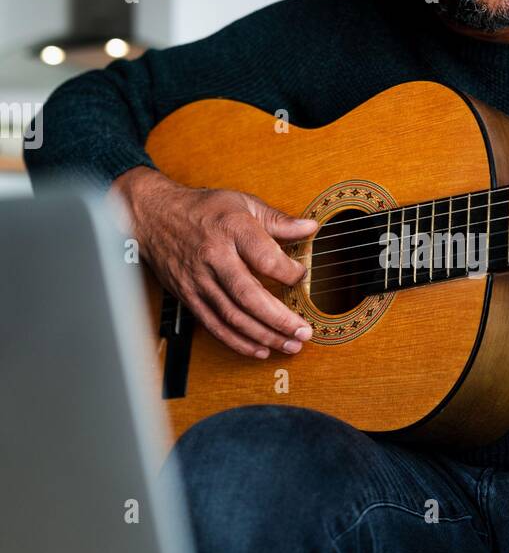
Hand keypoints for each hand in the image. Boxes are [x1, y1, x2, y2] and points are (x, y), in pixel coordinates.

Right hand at [113, 167, 317, 359]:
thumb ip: (277, 220)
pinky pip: (215, 325)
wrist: (153, 216)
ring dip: (264, 336)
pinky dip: (238, 342)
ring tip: (291, 345)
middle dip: (279, 319)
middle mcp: (214, 257)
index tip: (302, 276)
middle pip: (248, 295)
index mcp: (231, 229)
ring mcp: (199, 280)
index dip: (289, 272)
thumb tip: (310, 228)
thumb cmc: (202, 209)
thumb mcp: (242, 203)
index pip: (265, 257)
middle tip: (304, 331)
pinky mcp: (189, 297)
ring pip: (233, 316)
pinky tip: (261, 349)